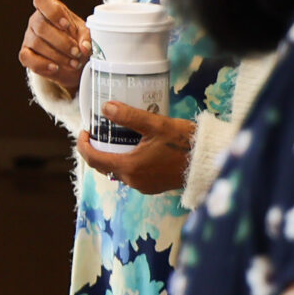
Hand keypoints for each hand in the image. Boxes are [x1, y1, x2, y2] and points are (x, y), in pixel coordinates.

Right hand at [21, 0, 91, 92]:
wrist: (73, 60)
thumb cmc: (78, 39)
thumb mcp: (85, 34)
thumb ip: (87, 37)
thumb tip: (84, 47)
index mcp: (50, 8)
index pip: (42, 0)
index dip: (53, 12)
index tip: (67, 25)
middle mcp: (36, 20)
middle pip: (41, 26)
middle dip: (61, 42)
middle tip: (77, 53)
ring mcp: (29, 37)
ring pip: (37, 43)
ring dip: (57, 55)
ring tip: (73, 63)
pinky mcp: (25, 53)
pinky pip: (27, 57)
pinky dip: (42, 64)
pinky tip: (56, 68)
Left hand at [79, 102, 193, 194]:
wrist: (210, 161)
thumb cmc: (185, 143)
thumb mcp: (157, 124)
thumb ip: (130, 116)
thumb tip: (106, 107)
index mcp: (129, 167)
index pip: (94, 159)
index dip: (83, 145)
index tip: (84, 131)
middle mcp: (133, 181)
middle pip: (104, 166)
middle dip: (97, 150)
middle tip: (98, 132)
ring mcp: (144, 186)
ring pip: (118, 171)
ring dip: (113, 156)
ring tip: (116, 138)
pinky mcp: (154, 187)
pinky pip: (132, 175)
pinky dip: (127, 163)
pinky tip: (135, 148)